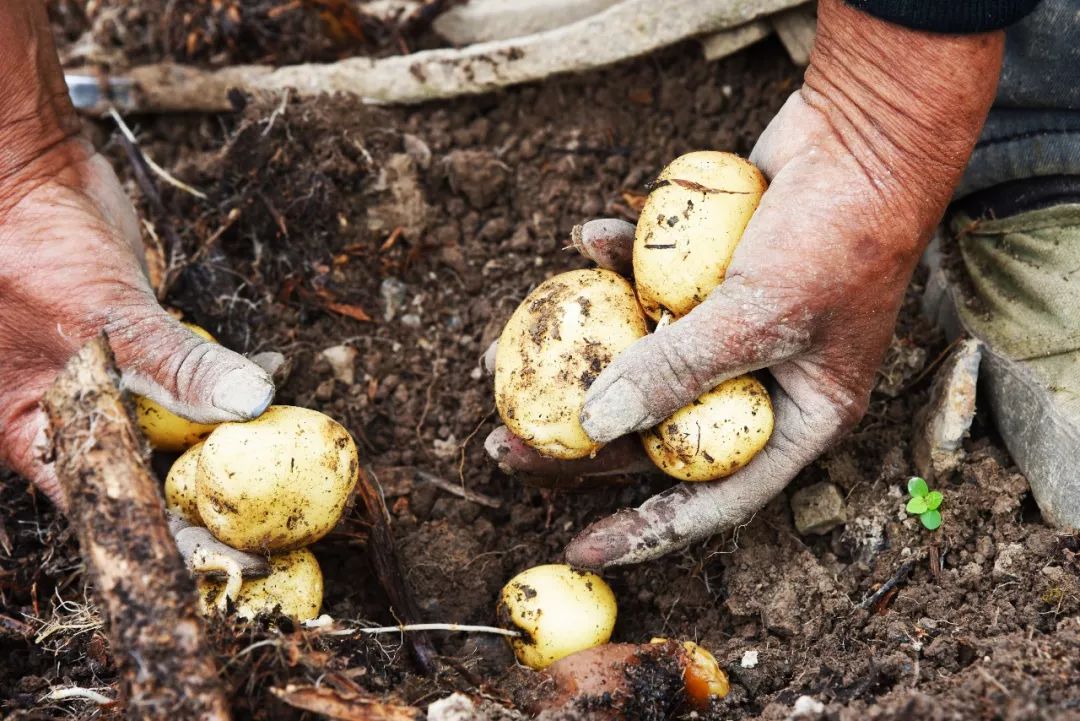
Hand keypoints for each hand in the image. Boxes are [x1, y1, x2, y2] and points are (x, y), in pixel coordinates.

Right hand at [0, 137, 274, 507]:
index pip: (110, 503)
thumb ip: (173, 364)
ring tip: (280, 457)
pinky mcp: (142, 345)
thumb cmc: (28, 248)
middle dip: (208, 494)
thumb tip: (248, 402)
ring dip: (224, 437)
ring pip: (176, 427)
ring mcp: (111, 381)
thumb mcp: (98, 317)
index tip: (230, 553)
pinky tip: (263, 375)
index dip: (169, 534)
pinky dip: (225, 379)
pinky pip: (190, 375)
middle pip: (149, 475)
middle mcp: (74, 416)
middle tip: (274, 518)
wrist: (28, 174)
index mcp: (33, 432)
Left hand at [487, 0, 1002, 567]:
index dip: (644, 527)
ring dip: (571, 356)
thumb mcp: (760, 313)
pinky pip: (643, 288)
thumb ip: (678, 370)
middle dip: (578, 440)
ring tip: (495, 357)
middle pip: (656, 431)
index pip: (713, 496)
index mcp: (797, 418)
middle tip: (504, 445)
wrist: (870, 129)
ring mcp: (726, 329)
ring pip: (635, 361)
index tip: (577, 546)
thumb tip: (592, 426)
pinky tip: (583, 238)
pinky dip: (610, 268)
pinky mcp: (703, 278)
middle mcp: (759, 382)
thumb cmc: (842, 232)